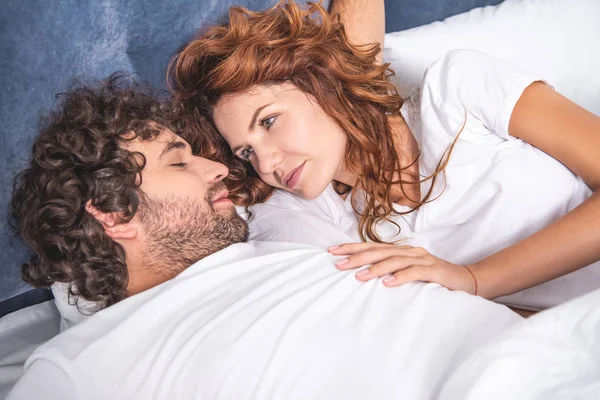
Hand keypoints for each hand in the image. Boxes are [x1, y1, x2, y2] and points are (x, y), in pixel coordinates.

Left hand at [328, 242, 477, 294]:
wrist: (467, 280)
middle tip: (338, 263)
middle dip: (357, 256)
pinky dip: (401, 277)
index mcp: (402, 251)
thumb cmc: (434, 279)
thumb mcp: (409, 273)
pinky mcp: (434, 271)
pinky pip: (415, 272)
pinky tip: (388, 284)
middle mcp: (410, 251)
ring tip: (358, 276)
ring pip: (394, 260)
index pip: (372, 247)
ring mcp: (423, 259)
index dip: (352, 248)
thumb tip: (363, 274)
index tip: (332, 251)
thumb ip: (391, 271)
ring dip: (375, 268)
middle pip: (379, 251)